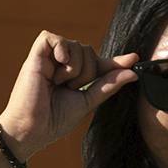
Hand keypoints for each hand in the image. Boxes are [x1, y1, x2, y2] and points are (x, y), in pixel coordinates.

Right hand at [0, 30, 137, 165]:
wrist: (32, 130)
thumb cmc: (55, 120)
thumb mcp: (87, 102)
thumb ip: (108, 85)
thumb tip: (132, 72)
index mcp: (73, 76)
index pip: (98, 63)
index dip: (115, 62)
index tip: (134, 59)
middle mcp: (61, 65)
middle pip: (88, 51)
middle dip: (87, 72)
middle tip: (70, 89)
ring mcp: (49, 59)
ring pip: (75, 45)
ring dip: (74, 68)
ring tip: (59, 84)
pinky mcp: (36, 55)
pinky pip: (52, 38)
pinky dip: (60, 48)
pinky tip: (58, 65)